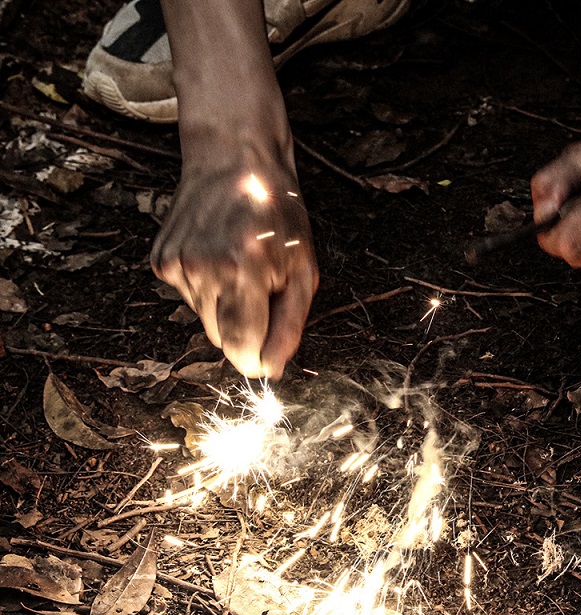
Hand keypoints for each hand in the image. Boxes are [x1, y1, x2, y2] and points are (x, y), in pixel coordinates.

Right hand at [151, 157, 317, 378]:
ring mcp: (178, 264)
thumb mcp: (303, 271)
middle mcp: (205, 269)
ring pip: (205, 321)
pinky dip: (206, 288)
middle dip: (245, 326)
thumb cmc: (278, 216)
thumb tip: (271, 370)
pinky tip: (217, 255)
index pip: (241, 349)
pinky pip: (189, 299)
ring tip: (239, 266)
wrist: (235, 160)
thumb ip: (289, 326)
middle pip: (223, 340)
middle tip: (260, 286)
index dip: (256, 358)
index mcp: (246, 271)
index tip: (267, 353)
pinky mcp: (161, 261)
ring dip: (225, 306)